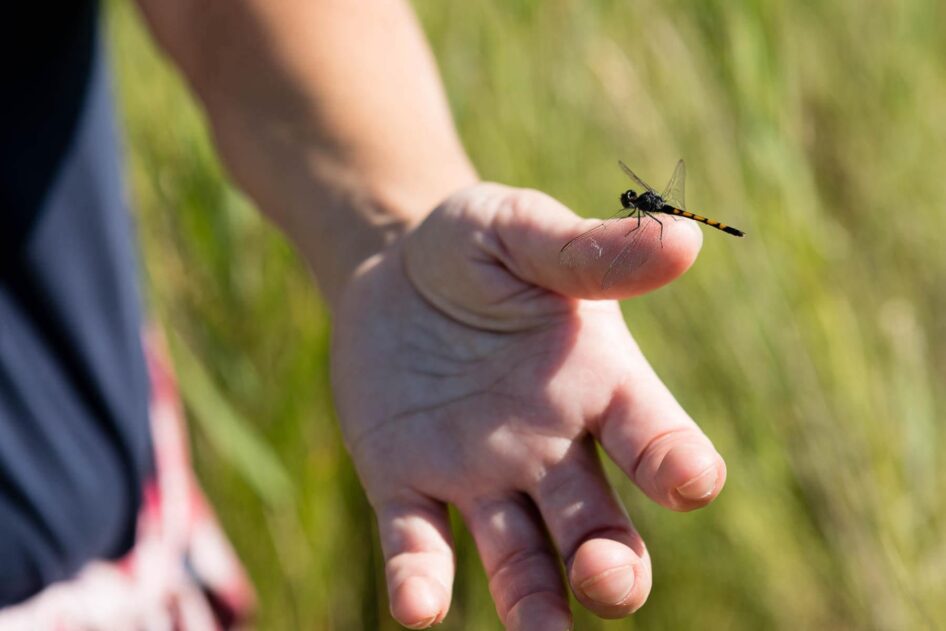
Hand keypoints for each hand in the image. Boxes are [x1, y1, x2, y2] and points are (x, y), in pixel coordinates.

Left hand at [331, 183, 725, 628]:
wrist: (392, 266)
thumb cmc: (475, 244)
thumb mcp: (523, 229)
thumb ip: (590, 249)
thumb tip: (684, 239)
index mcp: (599, 383)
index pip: (655, 436)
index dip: (678, 463)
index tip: (691, 482)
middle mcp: (553, 447)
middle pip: (598, 527)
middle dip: (613, 564)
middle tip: (610, 581)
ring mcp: (482, 473)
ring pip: (522, 560)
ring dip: (536, 605)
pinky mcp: (408, 483)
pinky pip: (421, 544)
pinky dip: (423, 580)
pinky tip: (420, 606)